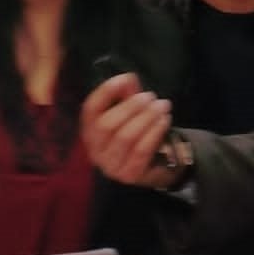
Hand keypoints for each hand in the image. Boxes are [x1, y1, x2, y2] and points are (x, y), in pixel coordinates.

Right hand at [79, 72, 174, 188]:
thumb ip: (126, 95)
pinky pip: (141, 151)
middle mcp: (95, 150)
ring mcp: (110, 166)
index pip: (90, 109)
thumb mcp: (129, 112)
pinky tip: (164, 121)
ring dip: (146, 117)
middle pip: (107, 124)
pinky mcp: (129, 175)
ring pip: (125, 137)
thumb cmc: (137, 134)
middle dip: (131, 106)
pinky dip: (154, 132)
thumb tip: (130, 79)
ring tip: (162, 106)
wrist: (153, 167)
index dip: (106, 92)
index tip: (126, 79)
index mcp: (89, 131)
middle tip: (151, 97)